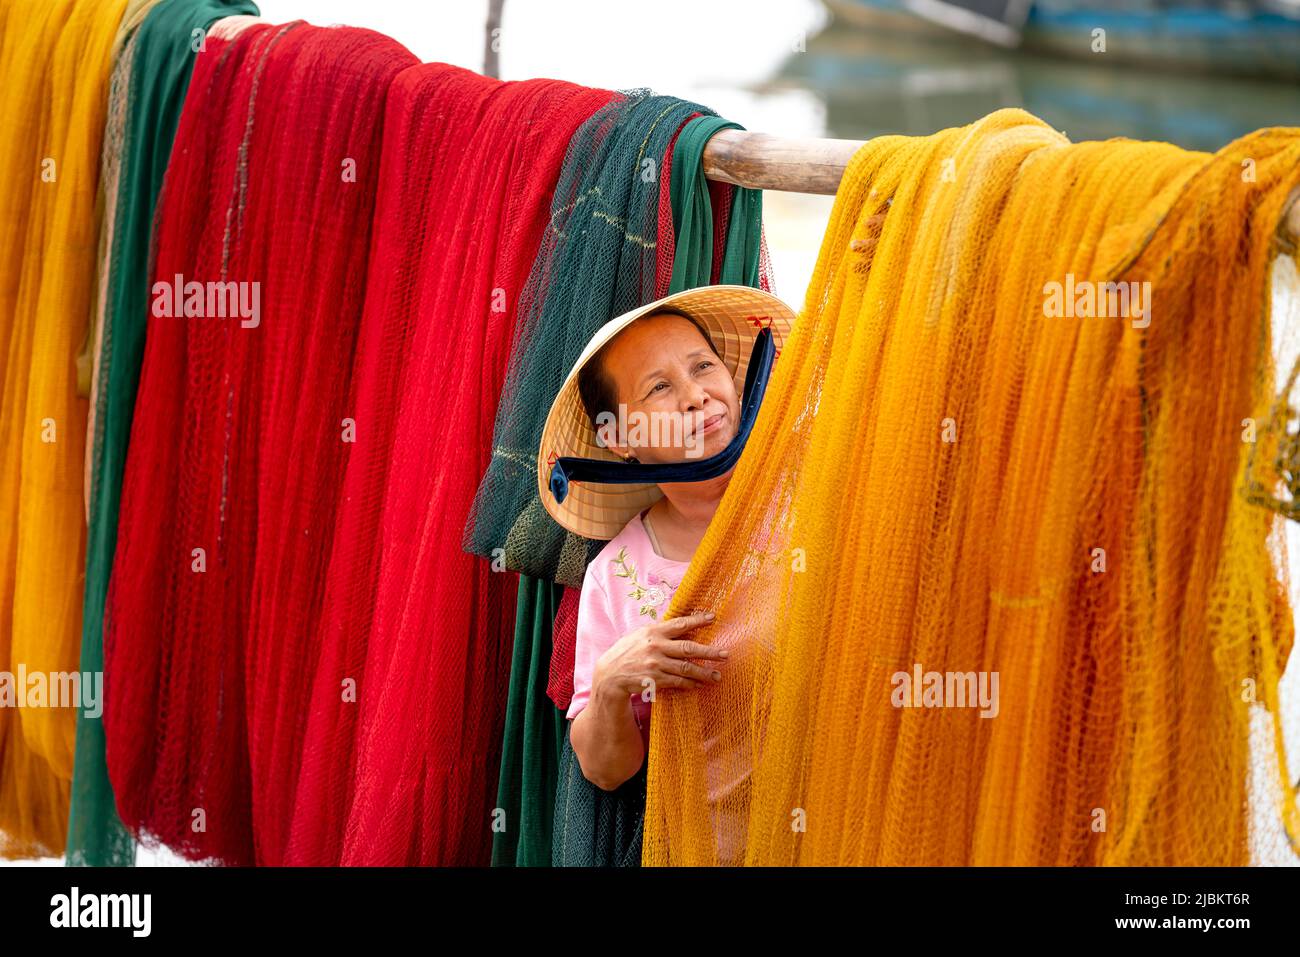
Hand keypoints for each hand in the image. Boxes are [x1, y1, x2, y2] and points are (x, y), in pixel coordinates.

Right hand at [592, 613, 727, 700]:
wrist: (610, 674)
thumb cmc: (626, 652)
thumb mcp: (639, 635)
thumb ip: (659, 632)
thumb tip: (680, 626)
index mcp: (653, 632)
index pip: (680, 624)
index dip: (697, 620)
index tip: (713, 617)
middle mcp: (656, 647)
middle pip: (688, 648)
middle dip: (709, 652)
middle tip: (725, 654)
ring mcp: (656, 664)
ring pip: (686, 668)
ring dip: (704, 673)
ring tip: (717, 676)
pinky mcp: (655, 680)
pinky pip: (677, 681)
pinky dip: (690, 683)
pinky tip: (698, 685)